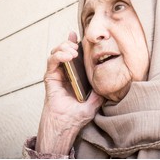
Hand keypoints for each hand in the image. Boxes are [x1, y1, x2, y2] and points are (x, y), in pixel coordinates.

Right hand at [36, 31, 103, 154]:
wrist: (66, 125)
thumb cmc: (77, 115)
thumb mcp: (95, 101)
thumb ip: (100, 91)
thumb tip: (109, 82)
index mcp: (75, 75)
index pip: (74, 55)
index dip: (74, 43)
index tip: (77, 35)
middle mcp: (65, 72)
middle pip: (64, 50)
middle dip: (69, 43)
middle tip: (77, 47)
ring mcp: (57, 74)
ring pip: (56, 52)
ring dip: (64, 47)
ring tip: (73, 52)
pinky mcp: (50, 77)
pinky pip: (52, 61)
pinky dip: (58, 55)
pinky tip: (67, 56)